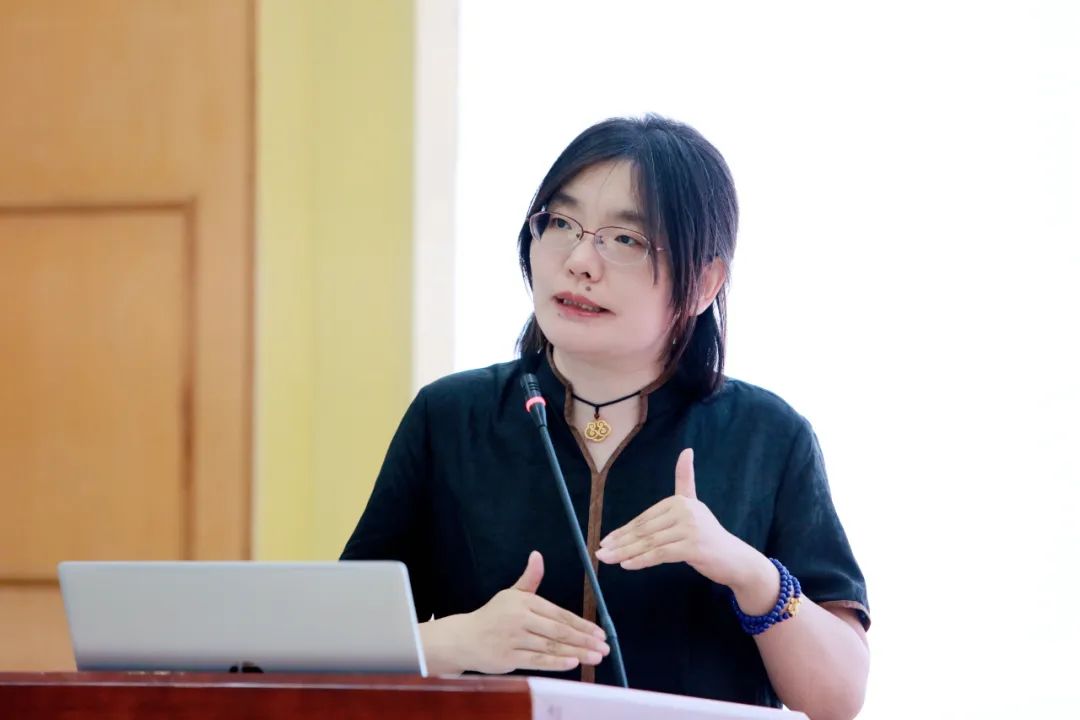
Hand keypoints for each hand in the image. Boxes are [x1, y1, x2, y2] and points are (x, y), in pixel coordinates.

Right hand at [454, 551, 609, 673]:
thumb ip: (530, 578)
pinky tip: (572, 663)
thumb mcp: (511, 594)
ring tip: (595, 657)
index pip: (559, 614)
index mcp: (525, 602)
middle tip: (603, 647)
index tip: (599, 632)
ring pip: (551, 646)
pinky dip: (555, 662)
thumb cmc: (492, 616)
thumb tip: (537, 555)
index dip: (581, 624)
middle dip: (584, 639)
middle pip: (558, 630)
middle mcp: (520, 618)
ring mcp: (514, 638)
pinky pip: (537, 660)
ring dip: (576, 652)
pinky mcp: (509, 657)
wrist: (463, 638)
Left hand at [595, 448, 766, 589]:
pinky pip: (660, 554)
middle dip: (620, 542)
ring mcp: (690, 529)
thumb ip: (685, 481)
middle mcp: (685, 511)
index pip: (644, 518)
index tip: (606, 540)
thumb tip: (686, 451)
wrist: (735, 559)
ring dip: (625, 552)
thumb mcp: (694, 506)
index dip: (623, 530)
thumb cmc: (708, 536)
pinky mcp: (693, 547)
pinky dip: (641, 560)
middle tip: (600, 552)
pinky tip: (627, 565)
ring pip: (650, 542)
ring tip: (608, 560)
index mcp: (680, 501)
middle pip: (645, 529)